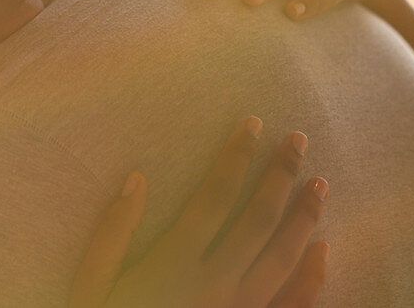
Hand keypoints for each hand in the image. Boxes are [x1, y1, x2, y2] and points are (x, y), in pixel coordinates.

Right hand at [68, 116, 329, 307]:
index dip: (235, 157)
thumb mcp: (90, 284)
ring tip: (319, 182)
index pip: (214, 196)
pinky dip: (313, 276)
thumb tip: (136, 179)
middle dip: (279, 174)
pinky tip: (323, 249)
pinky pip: (294, 305)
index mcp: (174, 264)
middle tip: (298, 139)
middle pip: (258, 219)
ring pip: (284, 257)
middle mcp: (215, 283)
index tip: (251, 124)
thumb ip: (112, 232)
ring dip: (304, 217)